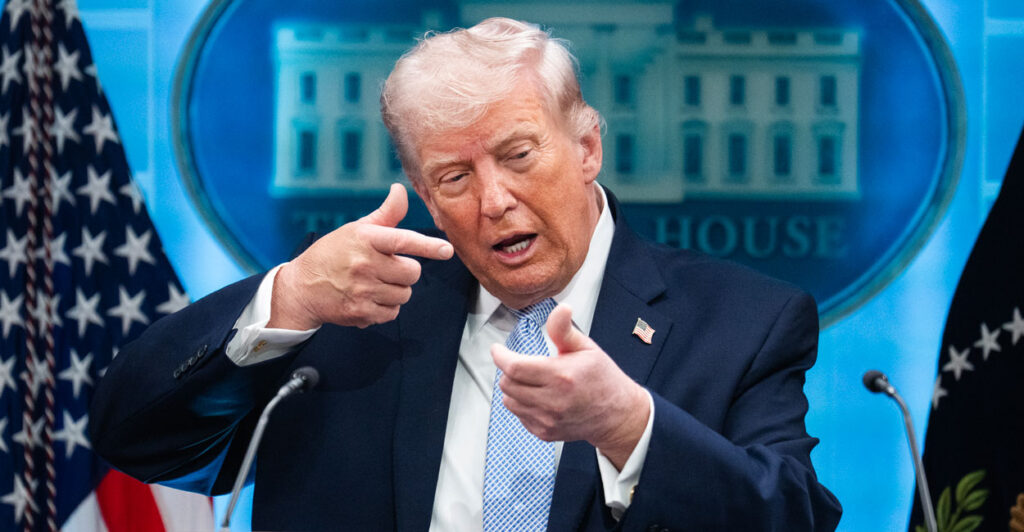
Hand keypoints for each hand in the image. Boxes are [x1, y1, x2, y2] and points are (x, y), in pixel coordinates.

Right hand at [268, 183, 453, 329]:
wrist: (302, 287)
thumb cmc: (333, 254)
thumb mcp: (357, 229)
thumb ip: (386, 214)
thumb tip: (400, 190)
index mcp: (366, 239)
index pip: (402, 240)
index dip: (427, 246)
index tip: (447, 250)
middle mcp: (364, 264)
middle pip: (412, 273)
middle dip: (405, 271)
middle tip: (387, 268)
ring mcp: (362, 290)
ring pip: (404, 294)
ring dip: (396, 290)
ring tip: (375, 284)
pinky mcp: (361, 313)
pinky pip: (392, 313)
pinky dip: (385, 308)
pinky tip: (368, 298)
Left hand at [491, 303, 650, 468]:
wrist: (617, 415)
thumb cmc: (602, 379)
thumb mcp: (587, 348)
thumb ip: (564, 330)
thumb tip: (560, 309)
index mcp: (561, 376)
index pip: (515, 367)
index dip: (500, 356)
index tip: (498, 349)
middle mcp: (553, 401)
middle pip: (508, 383)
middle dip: (508, 370)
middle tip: (519, 363)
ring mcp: (548, 419)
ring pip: (509, 401)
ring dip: (513, 388)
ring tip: (530, 380)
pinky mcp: (545, 432)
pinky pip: (519, 416)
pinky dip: (522, 404)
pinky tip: (538, 396)